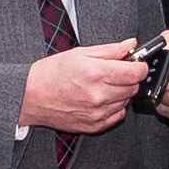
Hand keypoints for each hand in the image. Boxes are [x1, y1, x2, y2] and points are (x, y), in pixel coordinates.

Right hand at [21, 40, 143, 135]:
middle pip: (133, 87)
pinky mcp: (93, 125)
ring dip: (120, 93)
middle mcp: (99, 95)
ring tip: (102, 86)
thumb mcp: (80, 54)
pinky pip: (117, 116)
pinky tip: (99, 99)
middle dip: (128, 79)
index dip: (139, 66)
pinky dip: (113, 107)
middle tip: (114, 74)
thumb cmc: (51, 74)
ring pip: (126, 102)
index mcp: (96, 73)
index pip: (136, 73)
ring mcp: (97, 112)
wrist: (29, 96)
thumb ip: (110, 49)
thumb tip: (131, 44)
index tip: (134, 64)